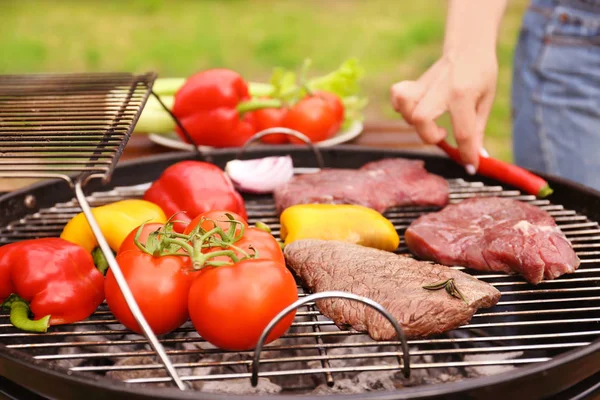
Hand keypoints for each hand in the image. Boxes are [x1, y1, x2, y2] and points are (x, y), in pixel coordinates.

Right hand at [390, 52, 497, 171]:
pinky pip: (397, 96)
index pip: (463, 132)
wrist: (469, 46)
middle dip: (429, 135)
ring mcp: (424, 85)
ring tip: (429, 121)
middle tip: (443, 133)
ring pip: (405, 107)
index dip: (467, 154)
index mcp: (463, 93)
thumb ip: (477, 129)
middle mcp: (439, 88)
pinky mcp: (415, 84)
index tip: (470, 165)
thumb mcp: (486, 100)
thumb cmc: (481, 73)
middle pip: (421, 119)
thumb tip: (476, 156)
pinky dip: (400, 108)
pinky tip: (413, 111)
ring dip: (414, 122)